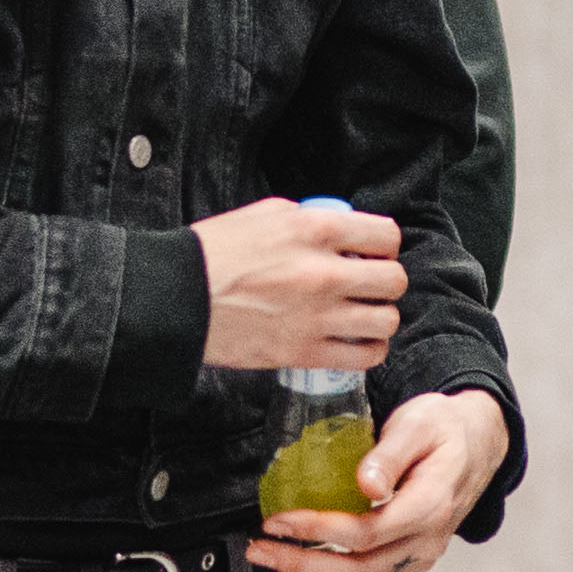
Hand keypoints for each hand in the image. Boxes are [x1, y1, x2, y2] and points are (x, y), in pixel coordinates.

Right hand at [197, 200, 403, 373]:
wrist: (177, 297)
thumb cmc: (214, 253)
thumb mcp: (265, 214)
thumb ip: (310, 220)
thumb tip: (341, 231)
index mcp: (315, 230)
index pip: (387, 236)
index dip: (384, 246)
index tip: (372, 254)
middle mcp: (324, 273)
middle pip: (394, 281)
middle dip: (386, 282)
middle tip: (368, 286)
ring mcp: (317, 316)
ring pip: (386, 321)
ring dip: (380, 318)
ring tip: (363, 316)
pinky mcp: (305, 352)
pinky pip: (365, 356)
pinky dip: (369, 350)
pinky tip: (356, 341)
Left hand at [251, 388, 508, 571]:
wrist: (476, 446)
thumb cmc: (442, 428)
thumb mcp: (419, 423)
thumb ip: (391, 453)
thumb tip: (366, 484)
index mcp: (429, 507)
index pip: (367, 533)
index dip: (318, 531)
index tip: (276, 520)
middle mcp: (425, 544)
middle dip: (300, 566)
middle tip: (256, 551)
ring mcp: (416, 562)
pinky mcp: (404, 569)